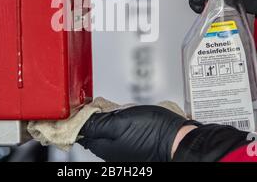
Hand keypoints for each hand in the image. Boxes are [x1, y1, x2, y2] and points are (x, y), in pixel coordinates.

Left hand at [78, 106, 197, 161]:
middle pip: (94, 130)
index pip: (81, 131)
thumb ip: (96, 123)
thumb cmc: (154, 132)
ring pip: (107, 130)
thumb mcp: (119, 122)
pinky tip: (129, 115)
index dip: (79, 116)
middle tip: (104, 105)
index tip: (81, 105)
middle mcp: (111, 152)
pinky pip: (120, 132)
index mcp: (103, 147)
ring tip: (119, 109)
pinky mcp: (134, 145)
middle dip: (96, 115)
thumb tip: (77, 124)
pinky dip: (121, 121)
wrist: (179, 140)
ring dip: (109, 117)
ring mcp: (123, 150)